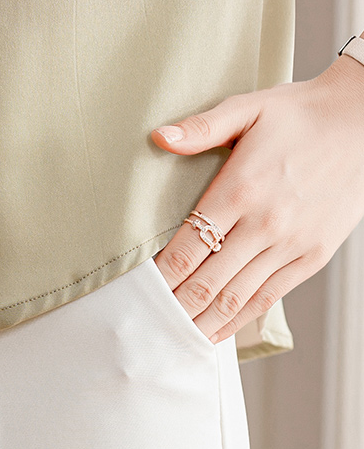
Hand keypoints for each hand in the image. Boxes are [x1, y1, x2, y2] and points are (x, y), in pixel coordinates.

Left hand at [150, 51, 363, 343]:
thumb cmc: (299, 115)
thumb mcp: (248, 108)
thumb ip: (201, 127)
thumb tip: (159, 136)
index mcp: (241, 190)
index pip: (187, 249)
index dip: (158, 278)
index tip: (136, 292)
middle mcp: (265, 224)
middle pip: (207, 283)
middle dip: (173, 309)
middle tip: (147, 325)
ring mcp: (291, 245)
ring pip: (236, 298)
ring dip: (202, 323)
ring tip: (173, 340)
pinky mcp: (312, 256)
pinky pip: (269, 297)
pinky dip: (238, 319)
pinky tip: (216, 331)